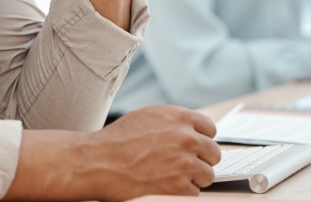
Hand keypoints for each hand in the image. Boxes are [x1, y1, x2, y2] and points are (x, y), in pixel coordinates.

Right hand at [85, 105, 220, 199]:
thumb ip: (175, 122)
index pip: (210, 129)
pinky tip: (164, 186)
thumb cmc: (117, 141)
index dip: (202, 139)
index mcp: (180, 117)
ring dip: (193, 178)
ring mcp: (184, 163)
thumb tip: (195, 131)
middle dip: (201, 160)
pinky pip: (194, 193)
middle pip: (213, 153)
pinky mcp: (179, 187)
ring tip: (171, 177)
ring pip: (207, 175)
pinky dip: (181, 193)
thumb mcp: (149, 117)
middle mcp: (186, 138)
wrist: (98, 162)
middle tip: (184, 165)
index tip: (195, 148)